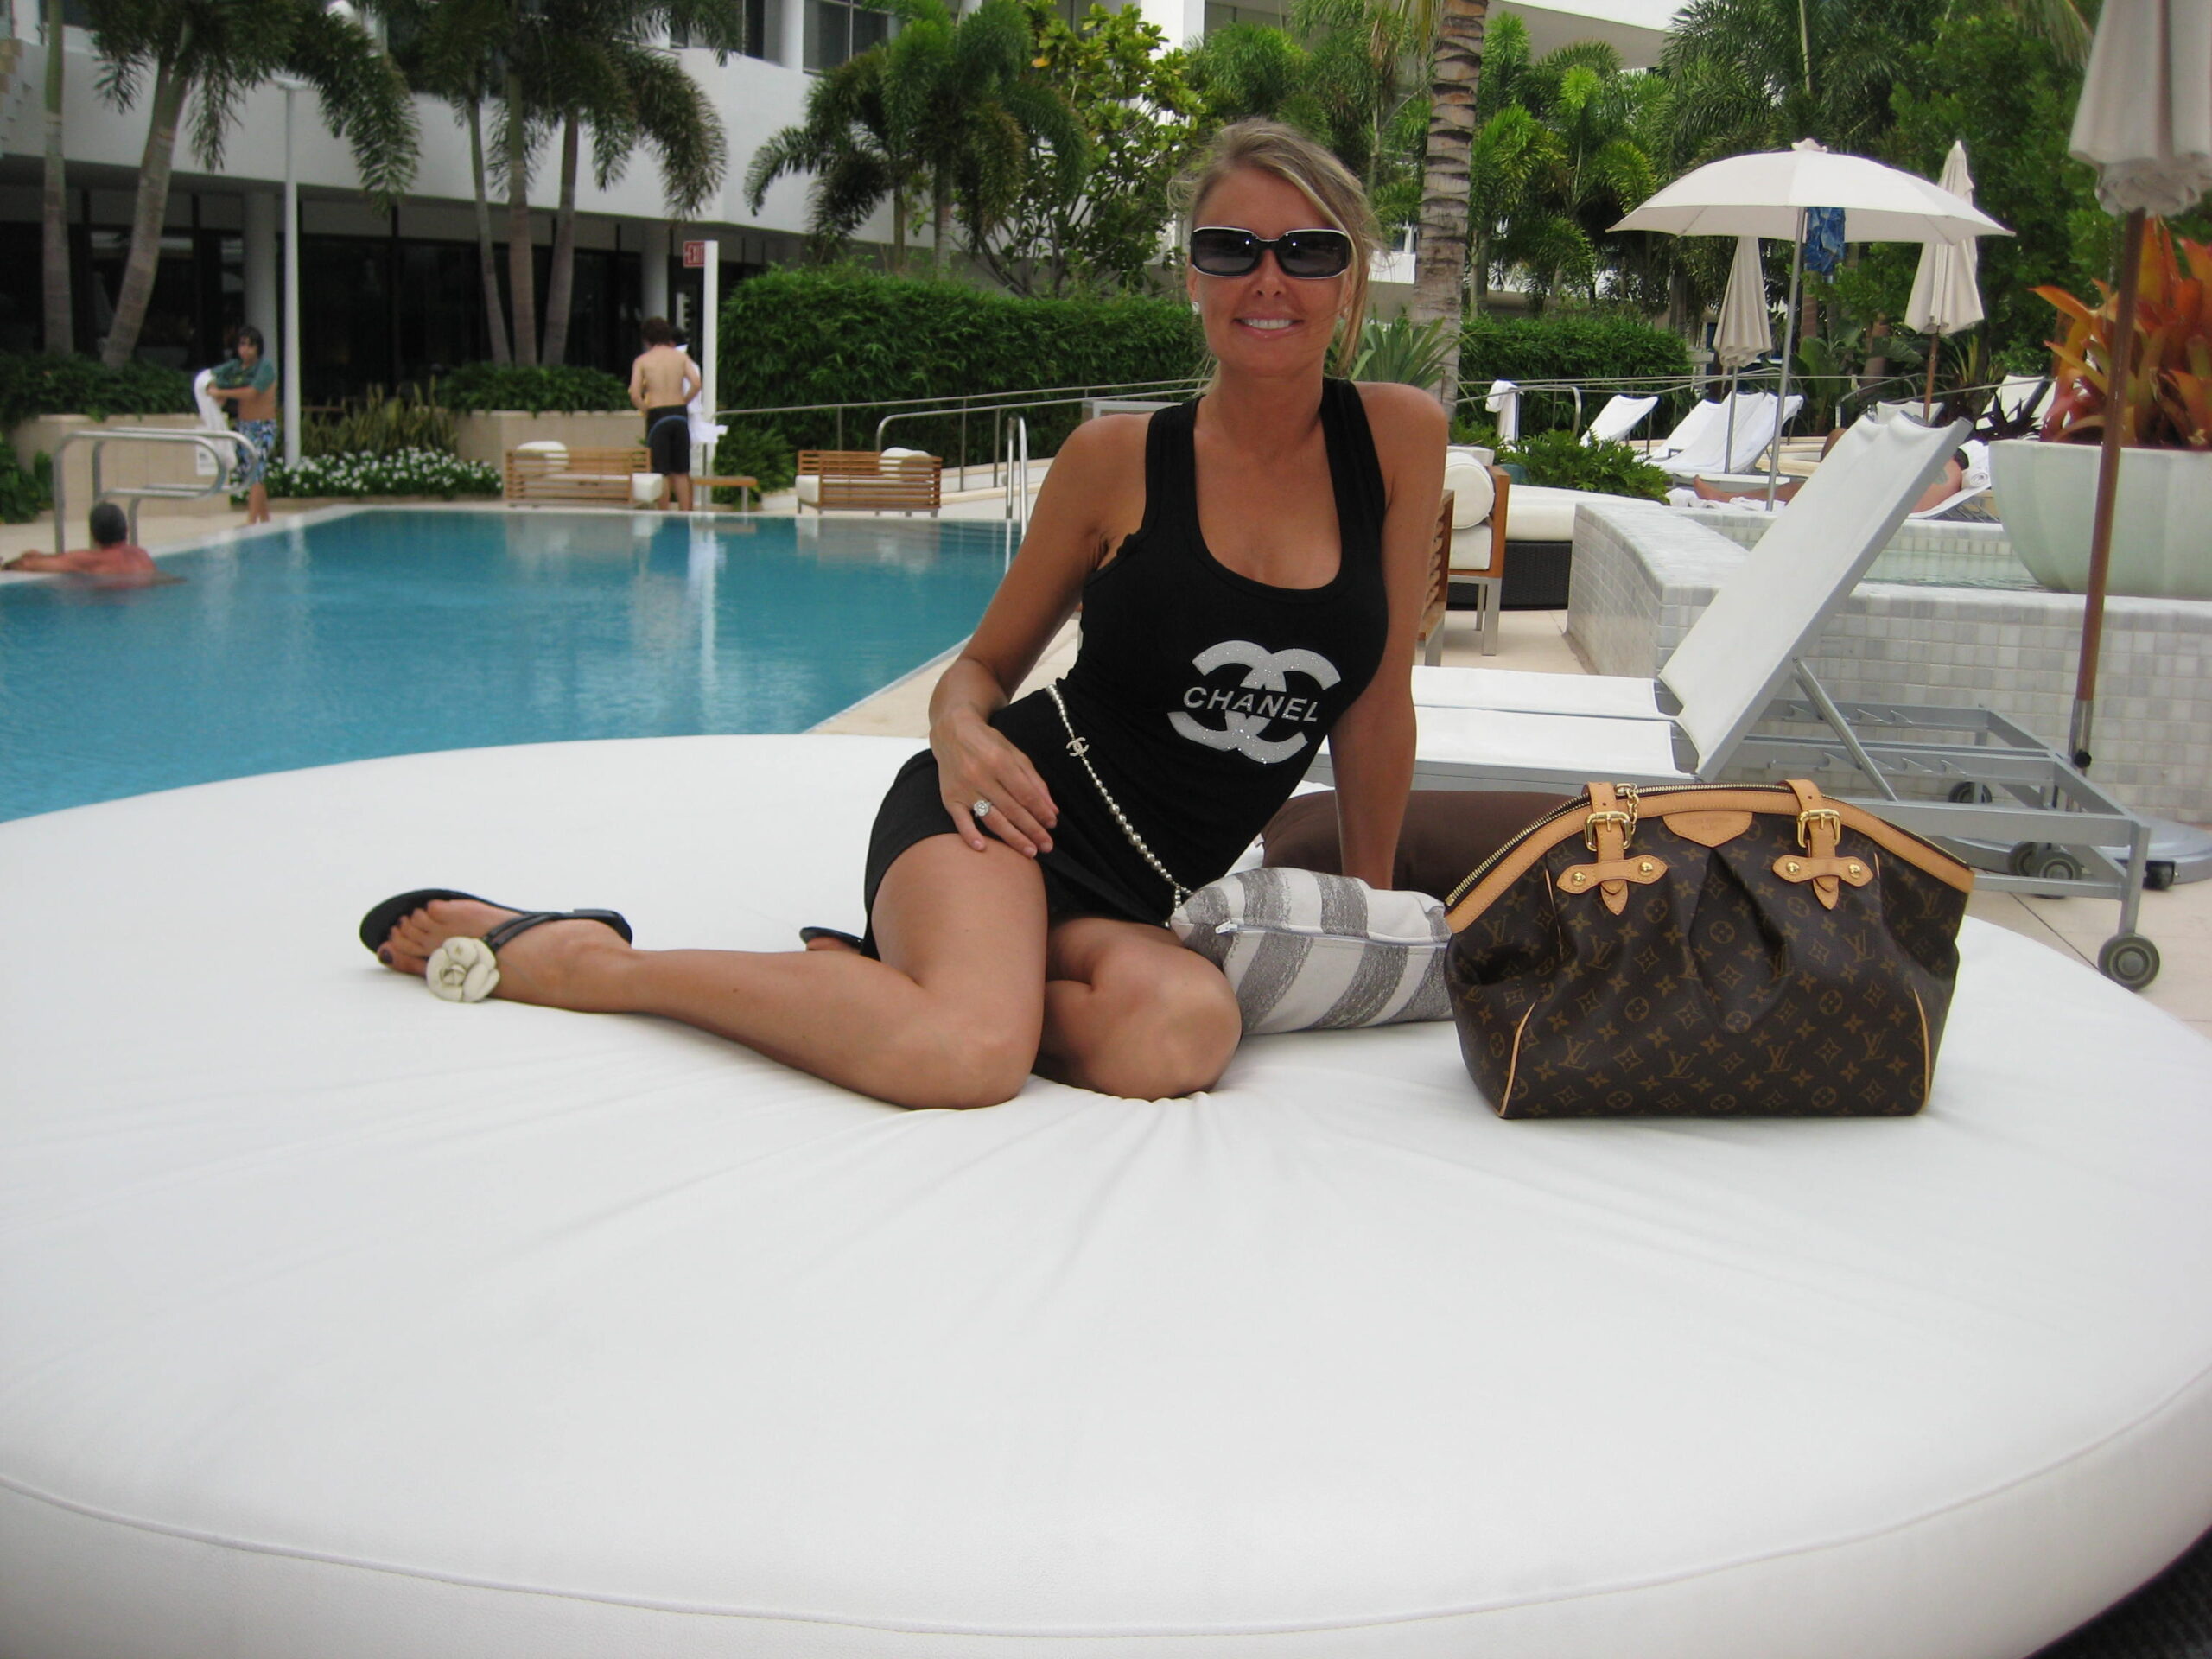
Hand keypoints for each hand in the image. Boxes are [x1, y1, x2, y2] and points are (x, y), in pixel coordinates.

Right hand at [932, 709, 1057, 856]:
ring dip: (1012, 837)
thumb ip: (1034, 781)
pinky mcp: (949, 797)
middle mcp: (981, 775)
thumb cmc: (988, 743)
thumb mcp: (1015, 754)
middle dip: (1032, 830)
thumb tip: (1052, 810)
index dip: (1040, 811)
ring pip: (991, 818)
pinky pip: (959, 819)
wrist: (952, 731)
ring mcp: (964, 788)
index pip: (1025, 794)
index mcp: (1000, 762)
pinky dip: (969, 834)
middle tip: (1047, 846)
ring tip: (1029, 852)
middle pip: (1012, 809)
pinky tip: (982, 848)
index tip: (1052, 824)